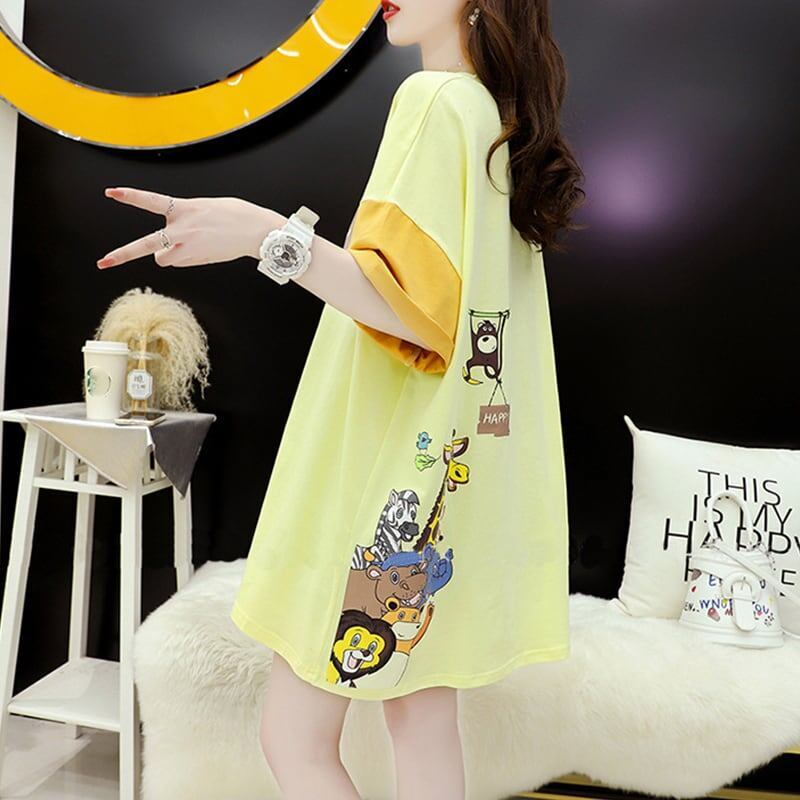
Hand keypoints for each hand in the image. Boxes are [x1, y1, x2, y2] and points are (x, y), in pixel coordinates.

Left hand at [97, 187, 276, 268]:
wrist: (256, 232)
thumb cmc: (235, 216)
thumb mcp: (205, 208)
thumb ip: (184, 221)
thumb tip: (170, 247)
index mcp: (184, 208)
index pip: (151, 200)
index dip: (130, 196)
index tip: (111, 193)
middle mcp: (181, 229)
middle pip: (145, 245)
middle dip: (122, 255)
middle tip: (102, 263)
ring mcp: (188, 248)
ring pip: (164, 258)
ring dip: (169, 254)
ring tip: (190, 245)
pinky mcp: (196, 260)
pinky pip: (179, 262)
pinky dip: (185, 258)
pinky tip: (203, 249)